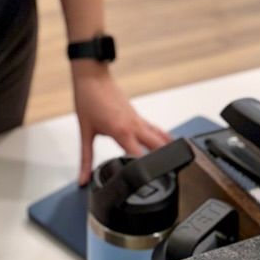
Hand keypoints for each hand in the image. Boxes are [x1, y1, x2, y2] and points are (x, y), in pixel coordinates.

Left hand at [71, 63, 170, 185]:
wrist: (92, 77)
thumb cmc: (88, 99)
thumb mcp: (85, 132)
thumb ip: (85, 158)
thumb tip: (83, 177)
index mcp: (121, 131)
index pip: (139, 157)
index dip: (145, 172)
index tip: (149, 183)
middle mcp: (134, 125)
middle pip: (157, 146)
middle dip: (163, 161)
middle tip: (170, 175)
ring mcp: (137, 118)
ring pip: (158, 135)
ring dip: (166, 147)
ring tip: (176, 161)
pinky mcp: (136, 114)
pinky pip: (153, 127)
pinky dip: (160, 136)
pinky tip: (163, 141)